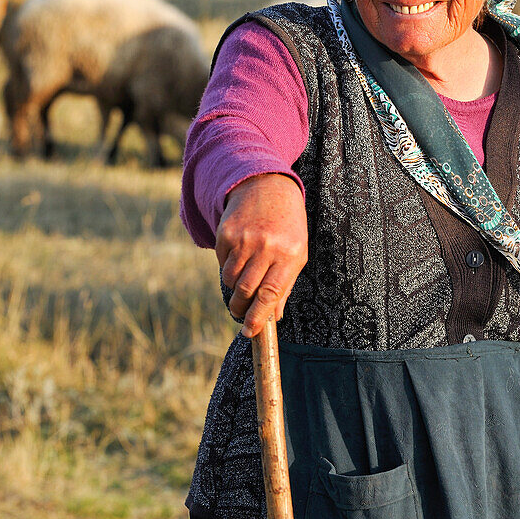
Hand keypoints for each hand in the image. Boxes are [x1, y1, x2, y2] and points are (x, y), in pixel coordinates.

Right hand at [215, 174, 307, 338]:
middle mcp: (266, 246)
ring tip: (242, 281)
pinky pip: (222, 263)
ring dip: (233, 288)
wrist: (267, 186)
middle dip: (240, 308)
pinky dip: (227, 268)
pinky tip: (238, 257)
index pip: (270, 294)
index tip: (249, 332)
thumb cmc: (287, 226)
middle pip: (247, 290)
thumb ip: (285, 285)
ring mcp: (245, 239)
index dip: (257, 317)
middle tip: (239, 313)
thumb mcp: (297, 252)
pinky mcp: (227, 233)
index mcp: (289, 254)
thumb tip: (273, 317)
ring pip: (231, 279)